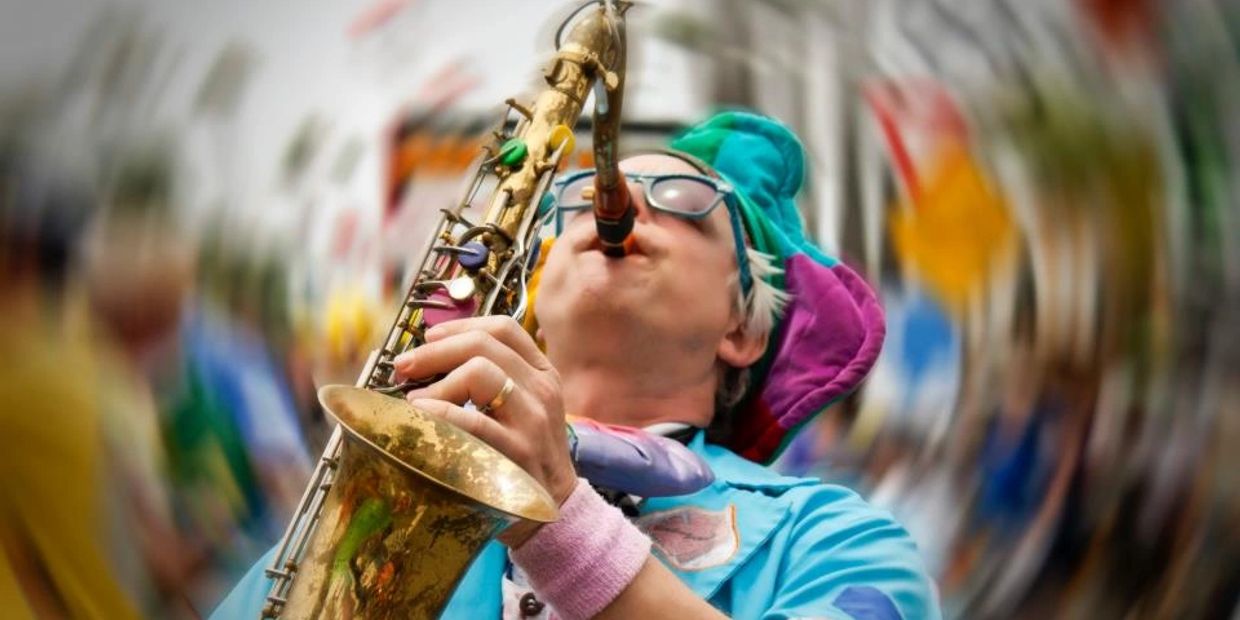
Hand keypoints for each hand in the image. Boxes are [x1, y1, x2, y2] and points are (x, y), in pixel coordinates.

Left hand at [392, 316, 577, 545]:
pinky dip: (438, 414)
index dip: (460, 327)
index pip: (504, 329)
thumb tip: (432, 356)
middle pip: (484, 345)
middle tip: (404, 366)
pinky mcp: (516, 452)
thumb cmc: (525, 457)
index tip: (430, 338)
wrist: (556, 511)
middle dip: (435, 351)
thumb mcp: (524, 410)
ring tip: (416, 403)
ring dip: (437, 383)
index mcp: (542, 375)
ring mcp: (532, 420)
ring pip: (479, 372)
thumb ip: (494, 380)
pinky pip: (471, 421)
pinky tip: (420, 418)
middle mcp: (541, 391)